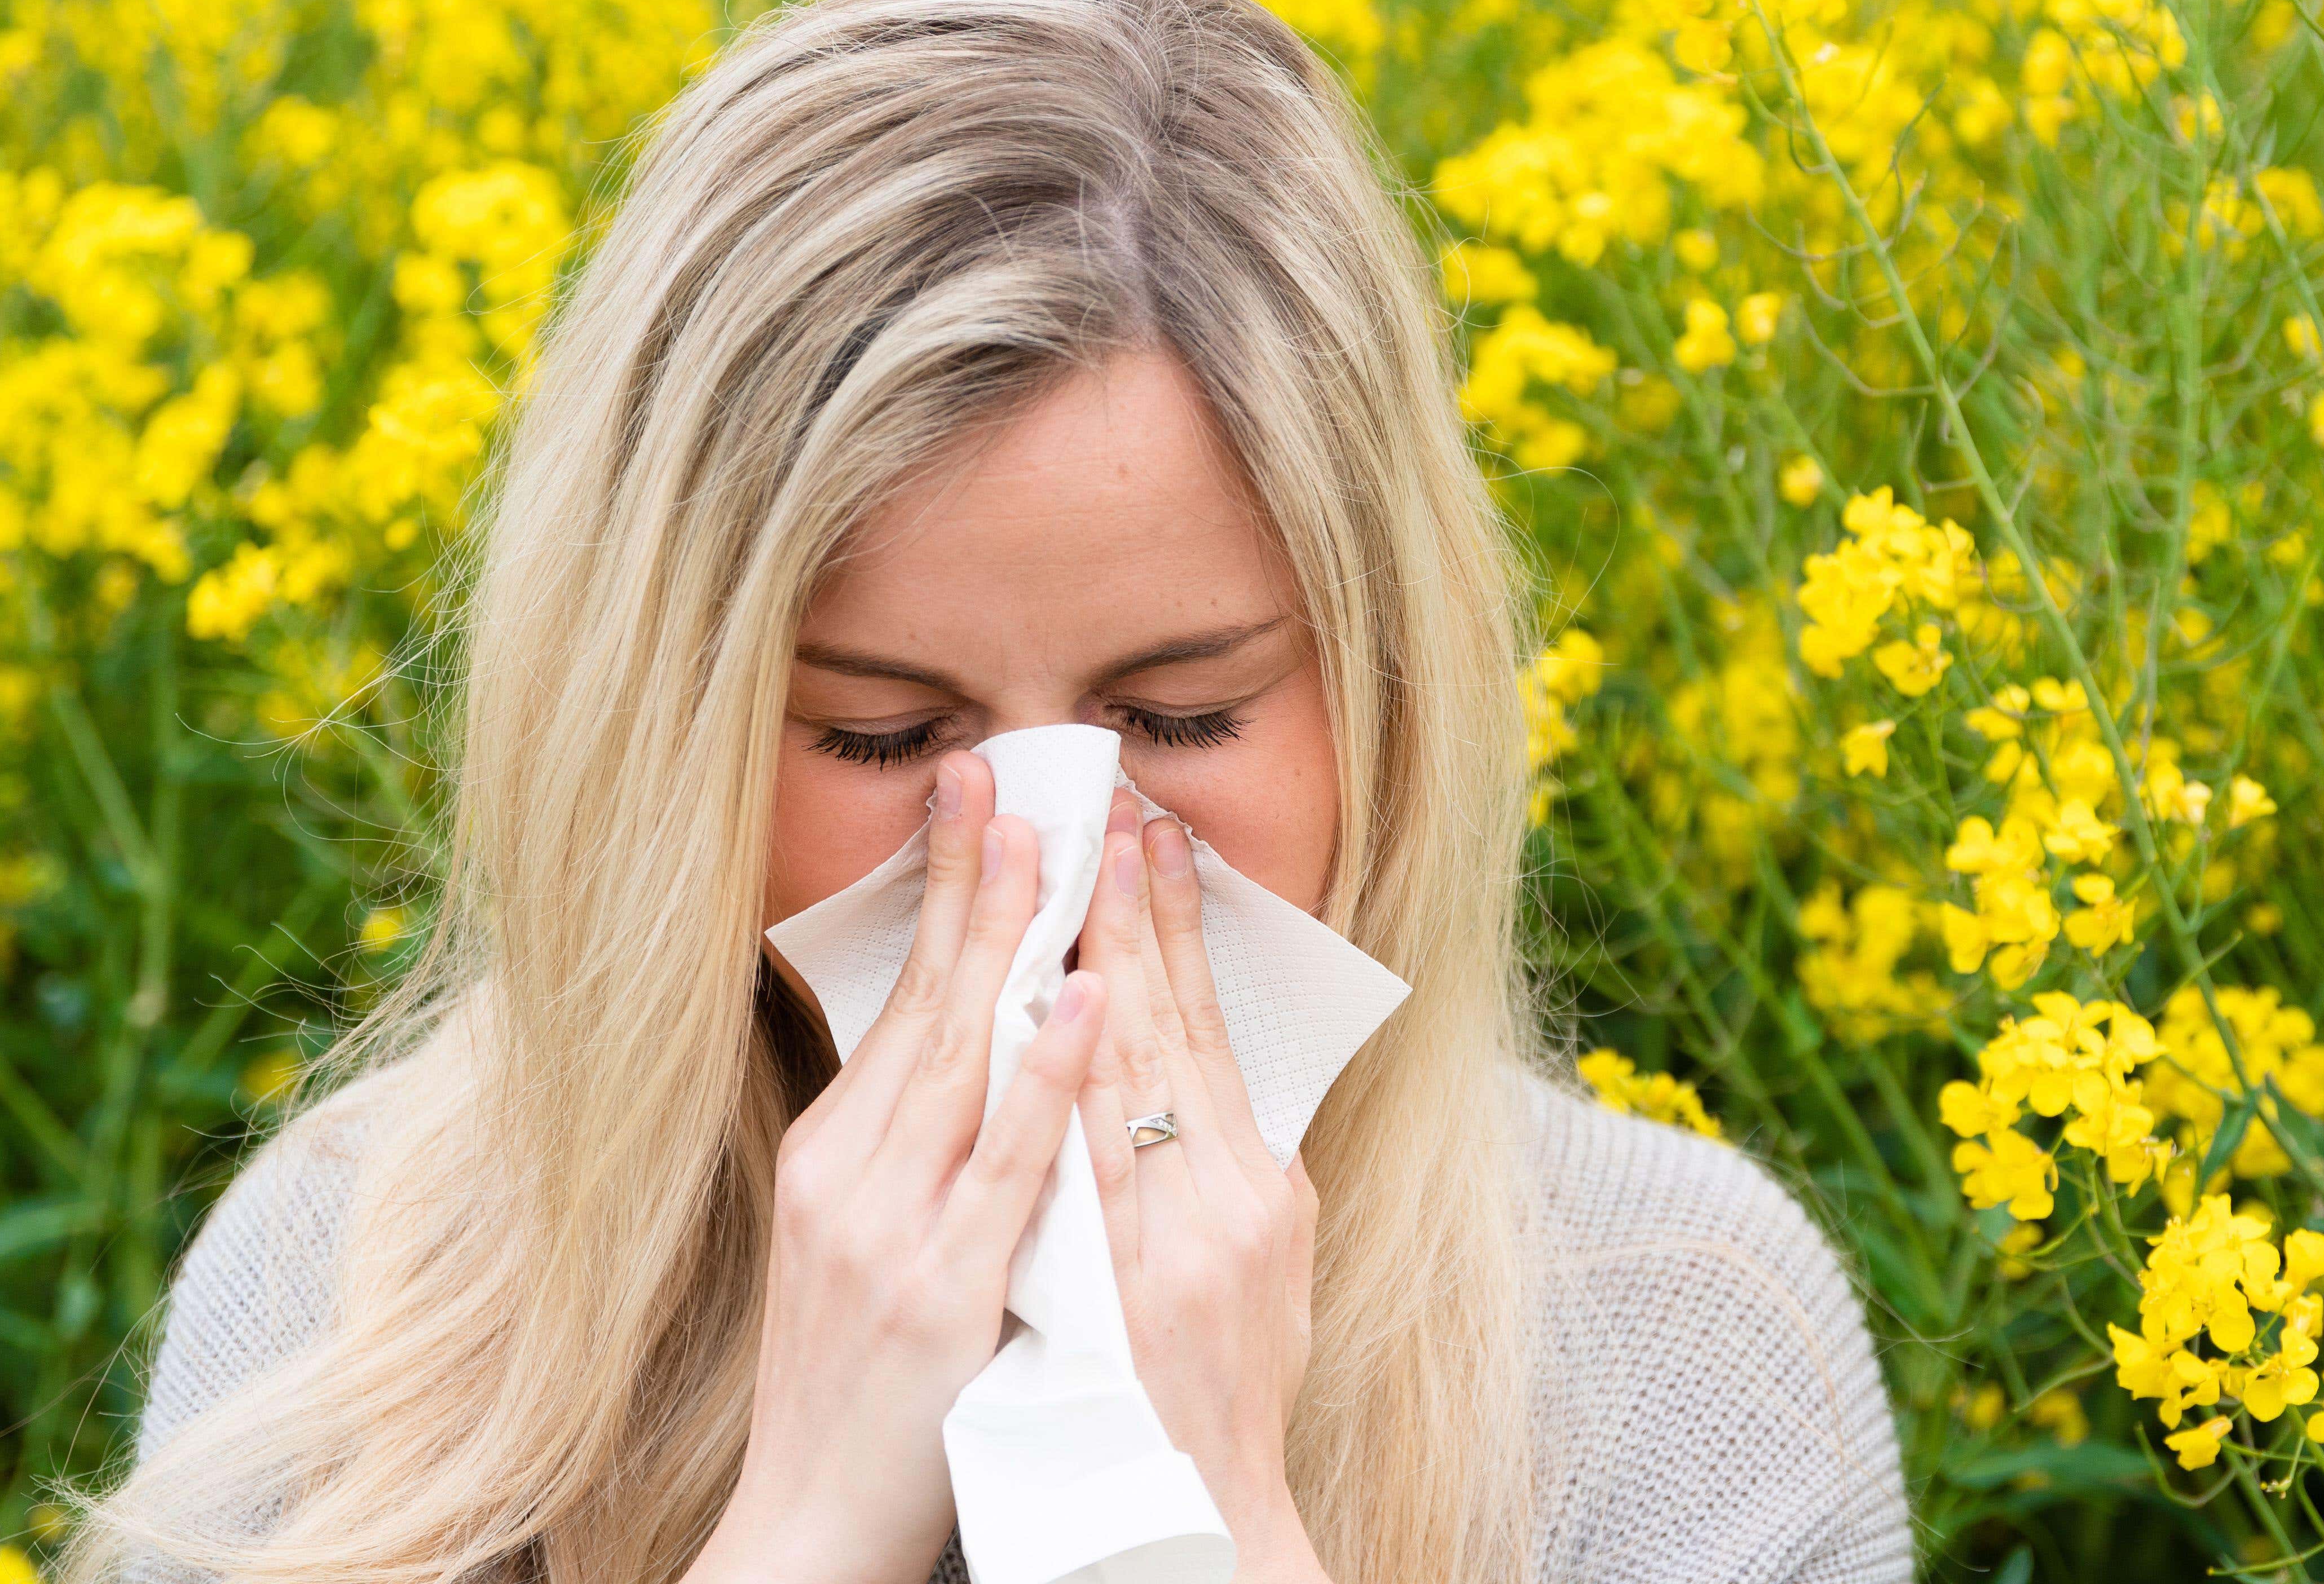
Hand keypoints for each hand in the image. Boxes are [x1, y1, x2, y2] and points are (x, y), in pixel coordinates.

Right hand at [690, 753, 1107, 1583]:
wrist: (807, 1525)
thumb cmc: (858, 1384)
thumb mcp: (861, 1239)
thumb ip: (911, 1147)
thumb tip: (980, 1037)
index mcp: (836, 1156)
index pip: (902, 998)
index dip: (943, 894)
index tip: (973, 795)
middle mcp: (851, 1174)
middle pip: (927, 1002)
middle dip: (971, 882)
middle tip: (1004, 774)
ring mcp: (895, 1229)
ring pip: (964, 1059)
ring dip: (1008, 943)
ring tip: (1050, 842)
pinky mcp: (942, 1289)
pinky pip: (1006, 1163)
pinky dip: (1043, 1075)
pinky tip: (1079, 1000)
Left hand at [1076, 795, 1328, 1581]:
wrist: (1187, 1523)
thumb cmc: (1218, 1401)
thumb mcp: (1257, 1276)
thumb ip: (1228, 1177)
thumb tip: (1197, 1077)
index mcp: (1258, 1194)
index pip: (1205, 1030)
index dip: (1177, 929)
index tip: (1151, 838)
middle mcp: (1226, 1209)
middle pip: (1168, 1031)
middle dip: (1135, 913)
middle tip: (1110, 810)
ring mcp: (1173, 1250)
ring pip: (1130, 1079)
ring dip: (1101, 962)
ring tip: (1070, 864)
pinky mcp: (1123, 1293)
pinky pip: (1089, 1169)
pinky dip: (1074, 1081)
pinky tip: (1065, 1005)